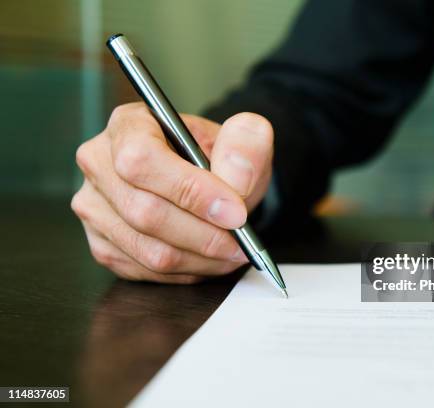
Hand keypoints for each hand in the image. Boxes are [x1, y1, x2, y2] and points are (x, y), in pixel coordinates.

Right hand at [71, 102, 273, 283]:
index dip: (191, 191)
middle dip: (204, 234)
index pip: (141, 159)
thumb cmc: (218, 157)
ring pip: (148, 250)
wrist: (209, 181)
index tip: (235, 211)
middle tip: (242, 238)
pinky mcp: (101, 243)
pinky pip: (146, 270)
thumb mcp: (242, 138)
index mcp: (128, 124)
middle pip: (144, 212)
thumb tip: (235, 180)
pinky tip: (209, 258)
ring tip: (233, 250)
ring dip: (201, 258)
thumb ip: (246, 144)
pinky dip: (188, 271)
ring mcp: (94, 206)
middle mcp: (99, 162)